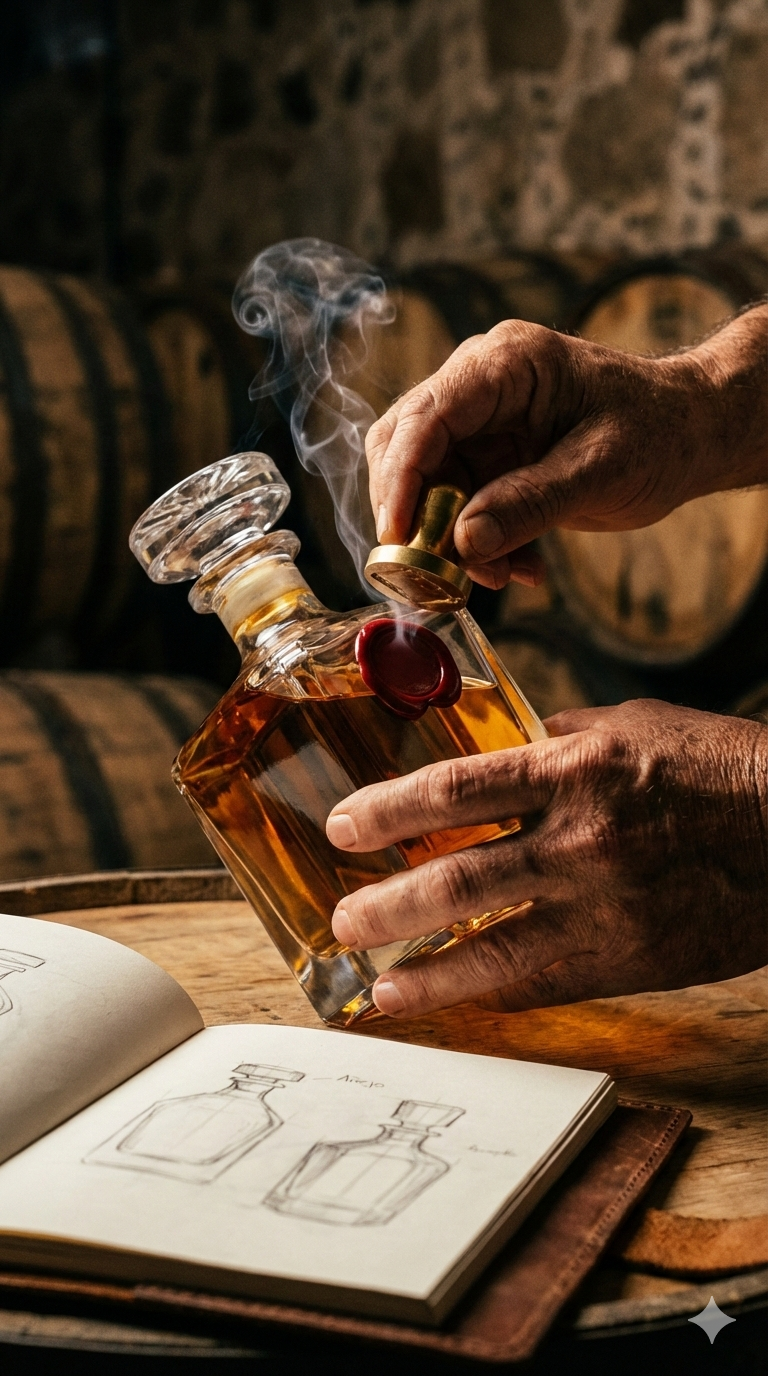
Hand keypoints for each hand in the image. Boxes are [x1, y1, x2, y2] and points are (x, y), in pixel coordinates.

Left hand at [326, 701, 766, 1017]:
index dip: (386, 812)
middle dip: (386, 906)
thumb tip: (504, 743)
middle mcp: (581, 841)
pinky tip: (457, 999)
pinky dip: (494, 995)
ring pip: (492, 952)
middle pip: (456, 881)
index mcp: (575, 770)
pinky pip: (546, 985)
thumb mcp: (634, 726)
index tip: (343, 828)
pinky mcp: (631, 959)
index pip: (454, 792)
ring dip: (425, 972)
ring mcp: (606, 908)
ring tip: (379, 987)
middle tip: (344, 921)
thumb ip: (559, 738)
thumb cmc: (719, 767)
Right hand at [365, 307, 767, 588]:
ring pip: (424, 484)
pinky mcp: (486, 457)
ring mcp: (480, 422)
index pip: (427, 415)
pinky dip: (475, 544)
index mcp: (506, 363)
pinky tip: (518, 567)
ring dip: (447, 539)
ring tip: (496, 576)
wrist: (690, 435)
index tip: (398, 536)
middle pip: (404, 446)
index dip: (402, 478)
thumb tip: (464, 541)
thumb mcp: (602, 470)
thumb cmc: (659, 433)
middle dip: (414, 515)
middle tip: (430, 572)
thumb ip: (531, 503)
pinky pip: (455, 505)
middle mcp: (479, 384)